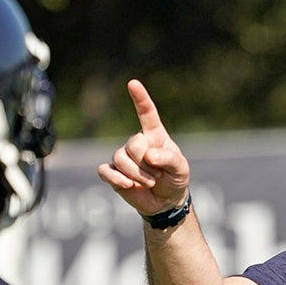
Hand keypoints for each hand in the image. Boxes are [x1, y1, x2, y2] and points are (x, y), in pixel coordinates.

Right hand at [97, 79, 190, 216]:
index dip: (140, 98)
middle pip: (133, 144)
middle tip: (158, 176)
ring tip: (150, 183)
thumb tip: (148, 155)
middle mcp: (137, 142)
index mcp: (155, 135)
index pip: (146, 113)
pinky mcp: (113, 173)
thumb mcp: (181, 169)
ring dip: (136, 174)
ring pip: (119, 158)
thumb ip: (169, 159)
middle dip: (146, 163)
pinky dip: (115, 178)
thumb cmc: (174, 179)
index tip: (133, 83)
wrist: (165, 202)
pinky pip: (104, 171)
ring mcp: (123, 157)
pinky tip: (128, 185)